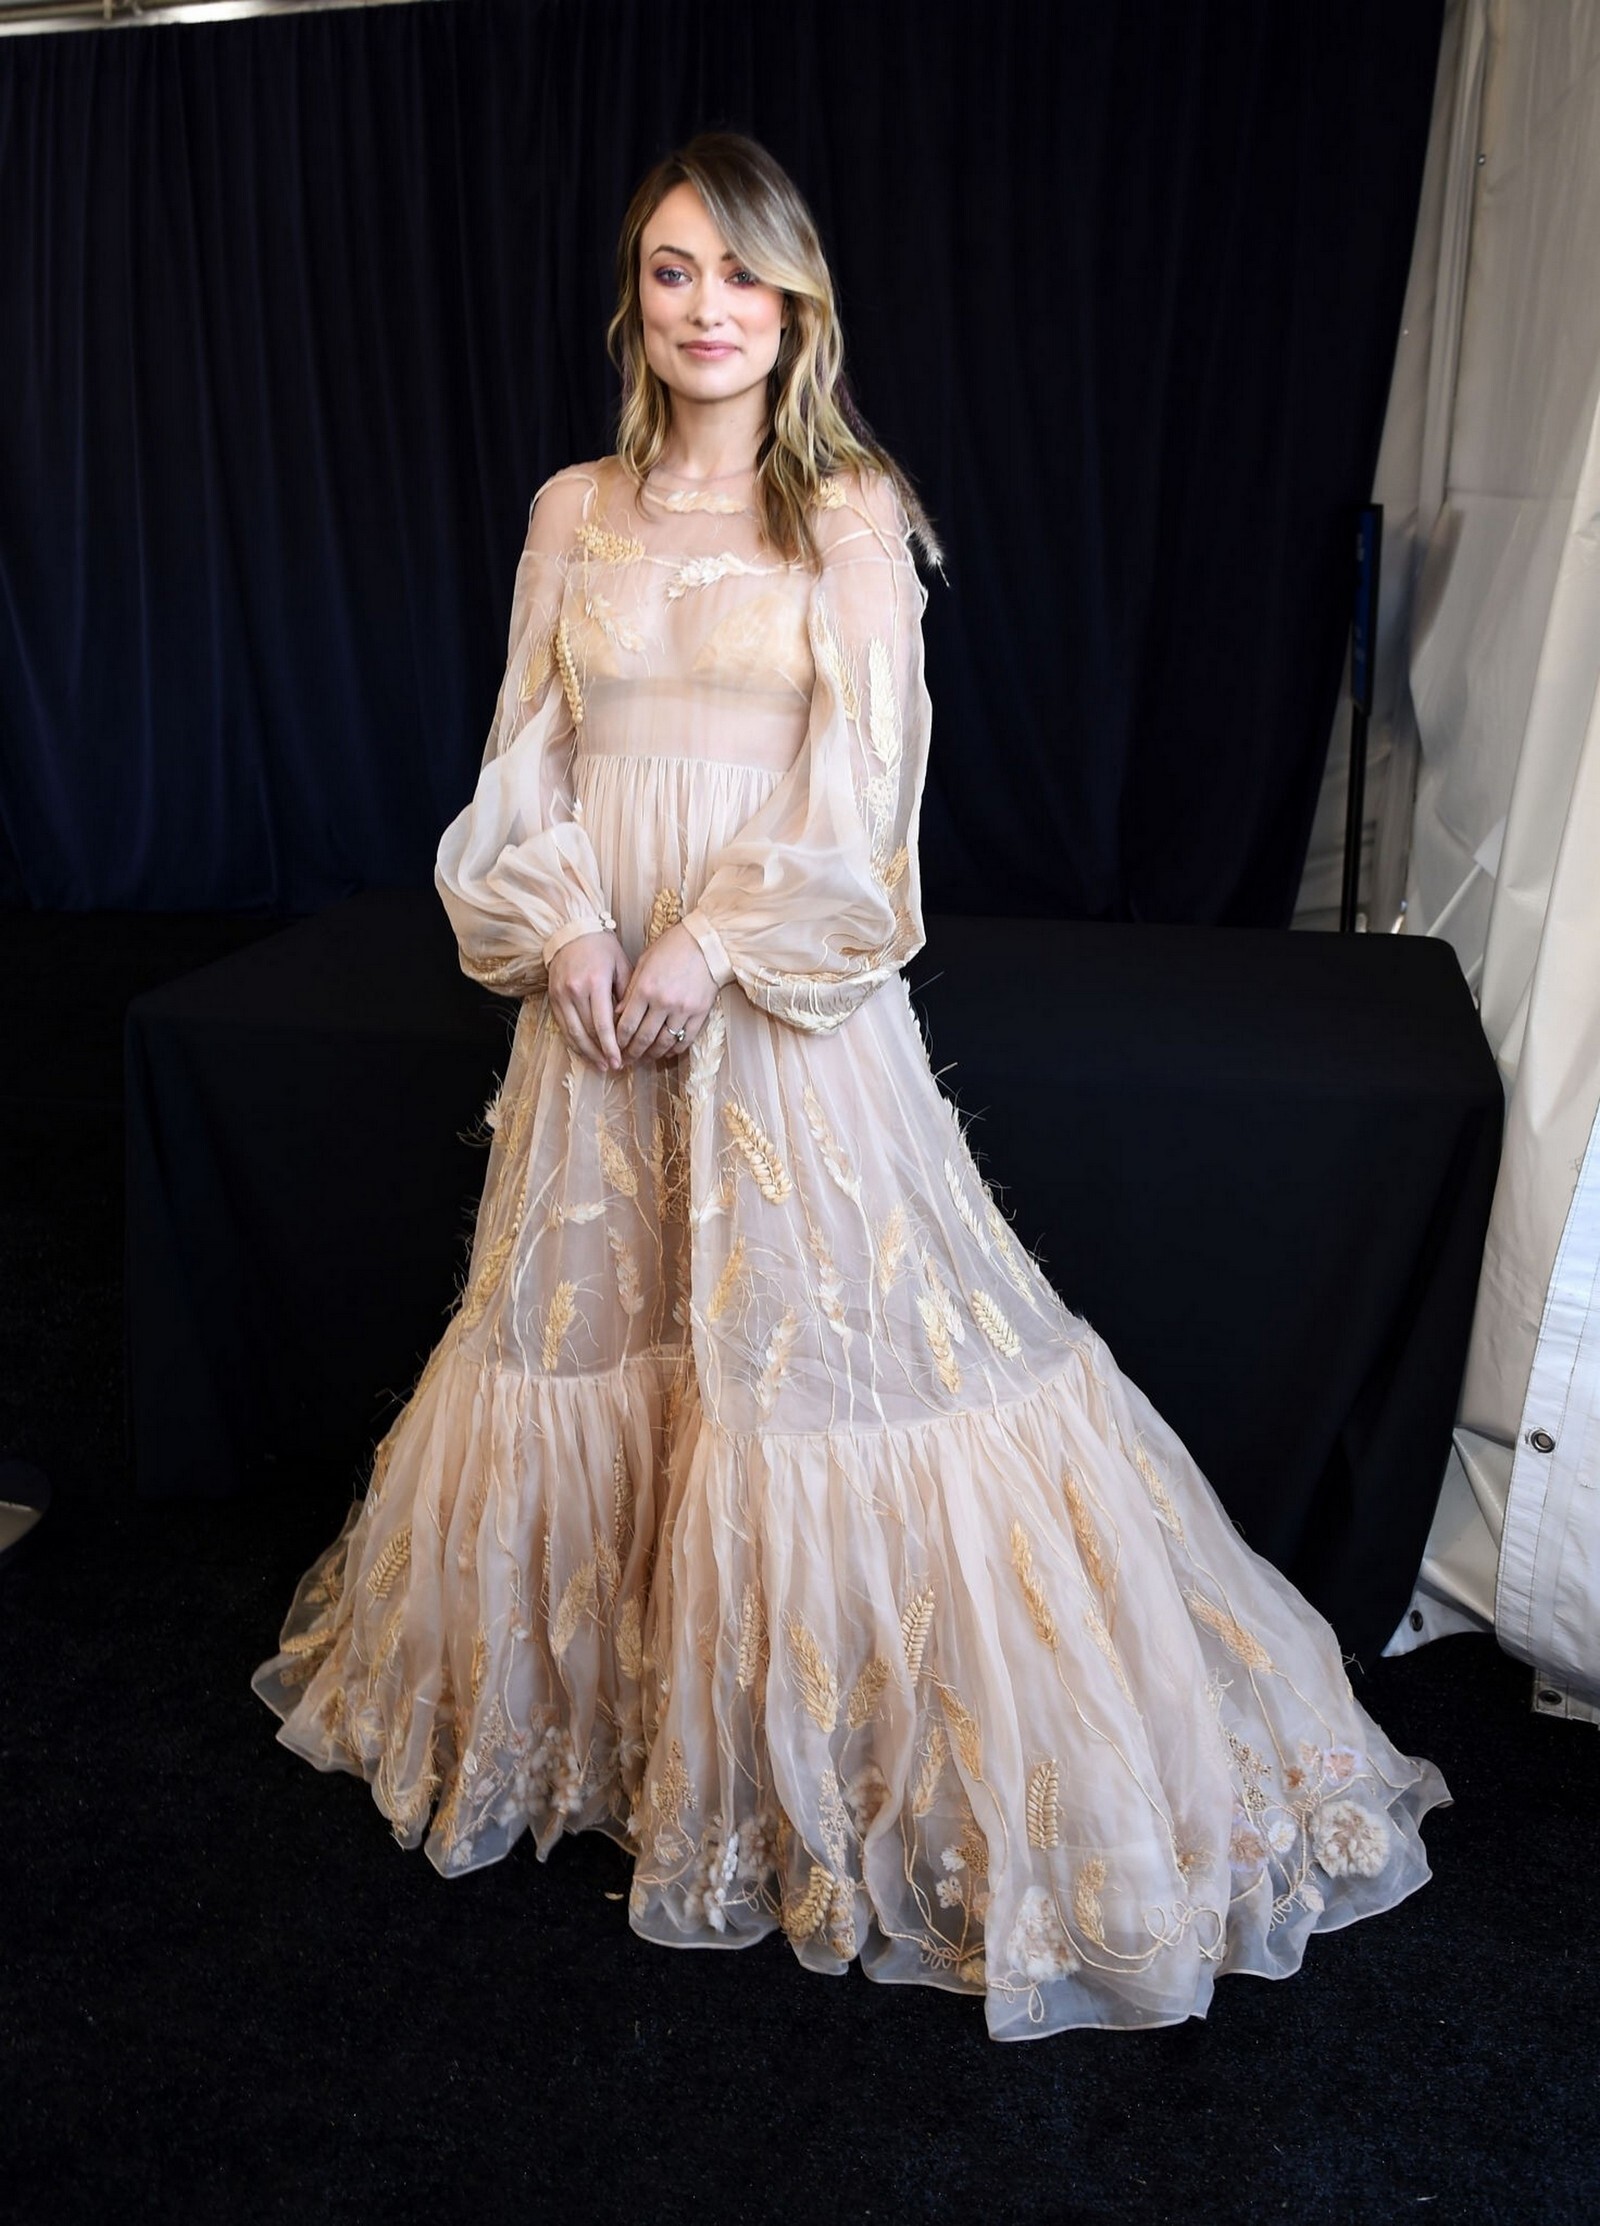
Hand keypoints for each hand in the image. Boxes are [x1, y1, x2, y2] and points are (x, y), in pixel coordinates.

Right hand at [546, 930, 630, 1069]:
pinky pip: (563, 1026)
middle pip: (587, 1032)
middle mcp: (575, 991)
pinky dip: (574, 1042)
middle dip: (601, 1053)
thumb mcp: (621, 964)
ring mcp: (561, 995)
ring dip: (586, 1052)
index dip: (611, 1046)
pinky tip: (584, 1052)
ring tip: (600, 1066)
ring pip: (573, 1033)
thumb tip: (630, 1023)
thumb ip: (627, 993)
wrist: (571, 931)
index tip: (620, 1061)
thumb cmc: (602, 947)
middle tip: (613, 1067)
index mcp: (595, 983)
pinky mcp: (553, 997)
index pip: (602, 1023)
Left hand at [616, 923, 717, 1063]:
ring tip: (645, 1058)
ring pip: (664, 1042)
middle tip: (626, 1061)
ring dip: (652, 1054)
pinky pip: (686, 1039)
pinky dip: (675, 1049)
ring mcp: (683, 1010)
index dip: (618, 1041)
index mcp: (645, 988)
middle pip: (643, 1038)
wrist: (707, 944)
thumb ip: (630, 990)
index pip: (627, 1024)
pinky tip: (668, 1051)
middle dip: (632, 1053)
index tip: (614, 1048)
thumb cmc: (672, 948)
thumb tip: (618, 1014)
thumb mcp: (644, 963)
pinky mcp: (700, 1013)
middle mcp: (663, 1002)